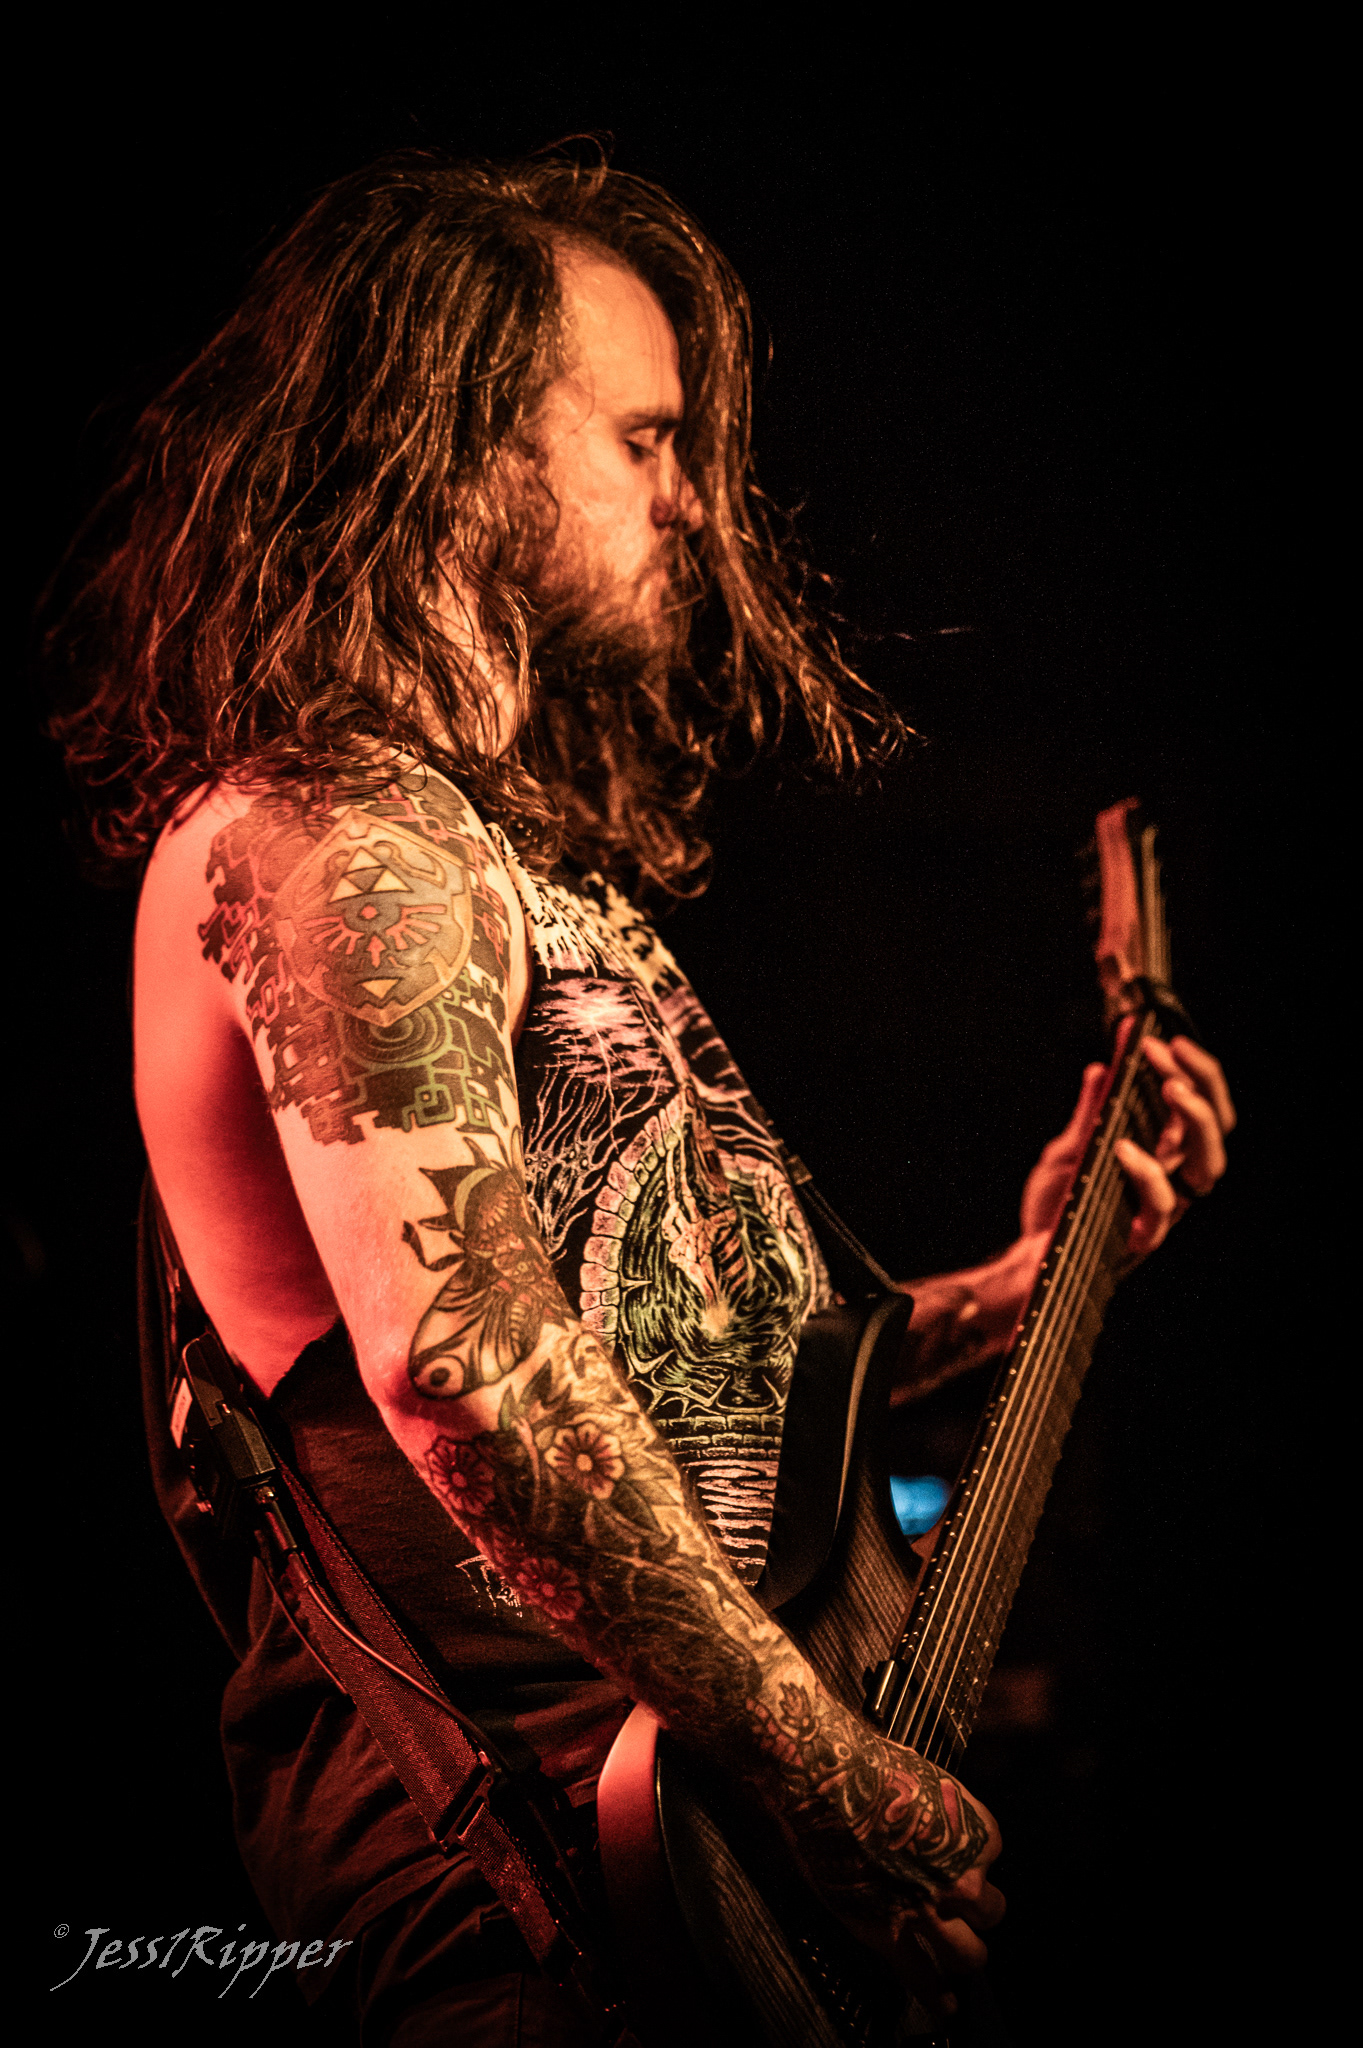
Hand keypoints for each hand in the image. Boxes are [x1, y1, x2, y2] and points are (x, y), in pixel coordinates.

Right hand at [763, 1696, 1004, 2017]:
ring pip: (968, 1954)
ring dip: (965, 1955)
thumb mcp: (922, 1773)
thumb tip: (933, 1811)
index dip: (974, 1856)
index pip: (992, 1853)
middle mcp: (960, 1876)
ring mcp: (927, 1910)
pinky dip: (936, 1995)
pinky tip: (945, 2006)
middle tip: (964, 1910)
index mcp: (971, 1832)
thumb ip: (938, 1804)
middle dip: (979, 1910)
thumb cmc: (865, 1764)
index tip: (959, 1855)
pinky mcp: (890, 1933)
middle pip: (991, 1909)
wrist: (822, 1781)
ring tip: (960, 1960)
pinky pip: (923, 1977)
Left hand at [1021, 1035, 1234, 1259]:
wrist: (1030, 1256)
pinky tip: (1123, 1147)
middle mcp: (1173, 1178)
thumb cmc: (1058, 1204)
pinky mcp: (1143, 1235)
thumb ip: (1093, 1109)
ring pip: (1207, 1165)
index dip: (1192, 1069)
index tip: (1159, 1037)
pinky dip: (1147, 1172)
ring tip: (1169, 1086)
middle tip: (1167, 1051)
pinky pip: (1162, 1205)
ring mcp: (1163, 1207)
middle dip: (1202, 1082)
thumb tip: (1103, 1066)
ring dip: (1194, 1119)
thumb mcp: (1071, 1145)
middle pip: (1217, 1129)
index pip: (1200, 1106)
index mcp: (1164, 1154)